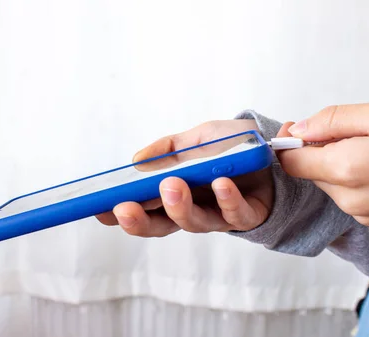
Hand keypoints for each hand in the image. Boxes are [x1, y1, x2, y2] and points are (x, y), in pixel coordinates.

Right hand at [95, 120, 279, 236]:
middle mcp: (193, 208)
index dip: (120, 214)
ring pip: (195, 223)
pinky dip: (227, 199)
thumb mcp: (194, 140)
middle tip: (124, 208)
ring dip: (180, 207)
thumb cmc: (228, 146)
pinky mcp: (248, 214)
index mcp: (174, 193)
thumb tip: (137, 162)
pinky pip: (236, 214)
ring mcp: (218, 214)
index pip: (142, 209)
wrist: (270, 147)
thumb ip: (167, 149)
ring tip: (172, 186)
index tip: (98, 210)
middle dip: (140, 220)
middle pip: (161, 225)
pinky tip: (221, 183)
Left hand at [278, 98, 368, 225]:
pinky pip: (351, 195)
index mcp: (348, 170)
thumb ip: (336, 120)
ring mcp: (365, 214)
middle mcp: (350, 199)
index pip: (291, 162)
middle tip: (356, 128)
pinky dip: (357, 176)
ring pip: (330, 182)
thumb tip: (300, 128)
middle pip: (311, 171)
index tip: (302, 125)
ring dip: (341, 161)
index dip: (290, 141)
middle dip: (321, 147)